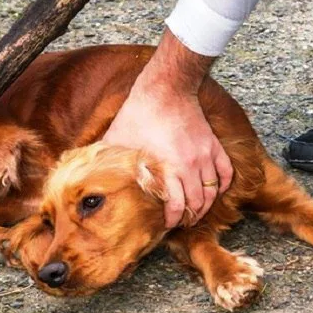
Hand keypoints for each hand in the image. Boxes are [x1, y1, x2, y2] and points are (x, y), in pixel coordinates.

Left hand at [102, 31, 232, 227]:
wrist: (166, 88)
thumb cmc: (139, 113)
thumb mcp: (118, 140)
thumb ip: (108, 161)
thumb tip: (87, 177)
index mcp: (168, 168)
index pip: (178, 206)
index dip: (173, 220)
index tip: (167, 224)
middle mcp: (191, 165)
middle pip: (199, 202)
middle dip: (191, 216)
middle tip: (182, 221)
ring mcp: (205, 155)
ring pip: (214, 190)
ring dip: (206, 204)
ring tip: (197, 210)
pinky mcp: (213, 145)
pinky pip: (226, 172)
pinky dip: (223, 184)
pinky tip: (215, 189)